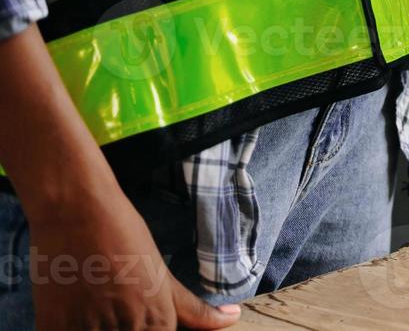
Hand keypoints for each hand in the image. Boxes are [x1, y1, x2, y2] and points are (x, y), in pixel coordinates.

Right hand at [29, 192, 238, 329]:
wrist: (77, 212)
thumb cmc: (124, 239)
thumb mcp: (162, 277)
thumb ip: (193, 310)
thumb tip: (233, 318)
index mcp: (158, 324)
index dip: (148, 330)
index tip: (134, 318)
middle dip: (118, 327)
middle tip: (112, 301)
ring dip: (94, 328)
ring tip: (93, 303)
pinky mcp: (52, 327)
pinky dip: (69, 327)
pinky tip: (73, 309)